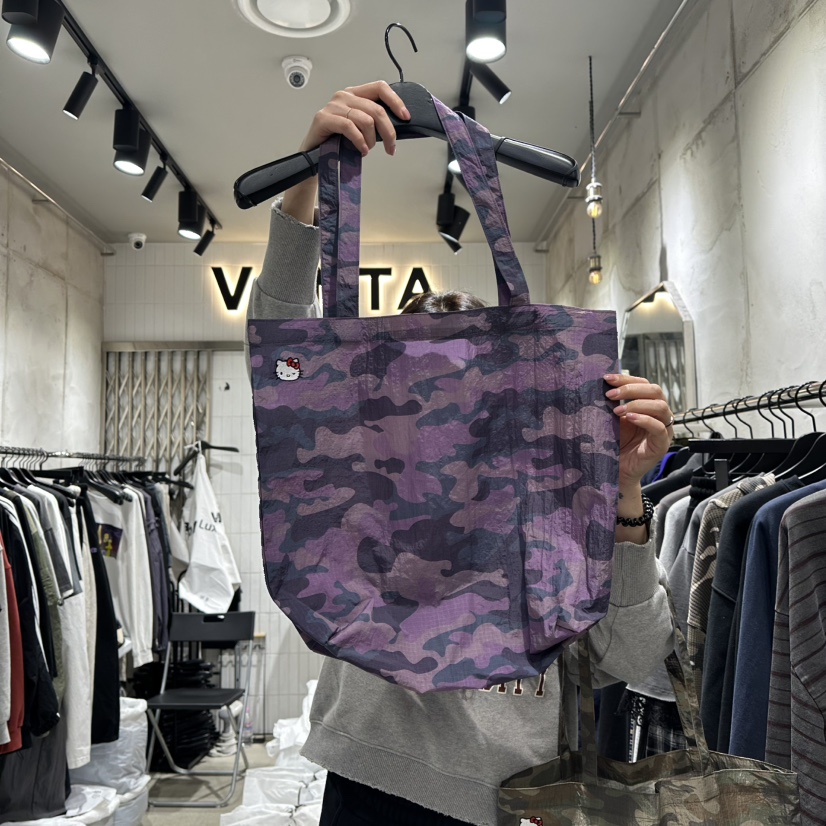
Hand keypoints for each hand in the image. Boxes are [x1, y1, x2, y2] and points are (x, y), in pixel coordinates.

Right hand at [299, 80, 409, 156]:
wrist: (314, 155)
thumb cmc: (338, 142)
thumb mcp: (361, 128)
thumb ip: (374, 122)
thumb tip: (395, 128)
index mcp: (355, 94)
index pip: (380, 87)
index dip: (395, 101)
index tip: (405, 117)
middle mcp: (344, 96)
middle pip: (376, 109)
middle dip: (388, 132)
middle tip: (391, 148)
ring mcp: (333, 106)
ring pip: (366, 120)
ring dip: (372, 140)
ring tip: (368, 149)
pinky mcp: (324, 118)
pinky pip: (350, 127)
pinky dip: (360, 141)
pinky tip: (361, 150)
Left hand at [604, 373, 673, 487]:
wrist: (616, 472)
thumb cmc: (614, 445)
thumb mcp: (612, 420)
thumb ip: (612, 404)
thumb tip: (600, 385)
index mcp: (648, 406)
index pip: (644, 384)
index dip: (626, 379)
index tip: (607, 378)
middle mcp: (659, 415)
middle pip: (655, 391)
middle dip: (631, 389)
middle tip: (610, 394)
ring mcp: (663, 430)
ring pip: (660, 407)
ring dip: (637, 404)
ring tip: (617, 410)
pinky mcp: (661, 445)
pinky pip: (659, 428)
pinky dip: (644, 420)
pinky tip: (629, 418)